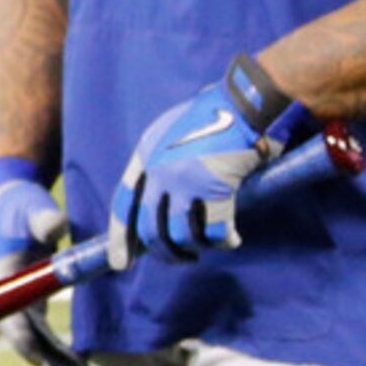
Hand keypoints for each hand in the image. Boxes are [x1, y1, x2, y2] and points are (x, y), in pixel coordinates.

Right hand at [0, 156, 89, 365]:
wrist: (10, 201)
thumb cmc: (20, 206)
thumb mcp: (32, 209)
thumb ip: (45, 220)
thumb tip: (59, 228)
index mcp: (2, 272)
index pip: (9, 312)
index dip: (22, 337)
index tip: (38, 359)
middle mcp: (7, 291)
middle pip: (25, 332)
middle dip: (48, 356)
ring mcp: (19, 297)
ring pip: (36, 334)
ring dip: (56, 356)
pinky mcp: (32, 297)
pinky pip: (44, 328)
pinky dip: (58, 345)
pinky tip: (79, 361)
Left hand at [107, 55, 301, 265]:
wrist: (245, 103)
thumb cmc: (216, 116)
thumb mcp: (173, 133)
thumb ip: (162, 163)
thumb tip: (161, 204)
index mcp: (145, 154)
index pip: (123, 205)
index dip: (120, 237)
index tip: (119, 263)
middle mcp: (158, 170)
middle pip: (149, 228)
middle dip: (162, 252)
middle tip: (180, 258)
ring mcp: (184, 181)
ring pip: (178, 235)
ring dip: (192, 249)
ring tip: (204, 248)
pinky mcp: (214, 189)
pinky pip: (213, 232)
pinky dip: (222, 241)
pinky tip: (231, 239)